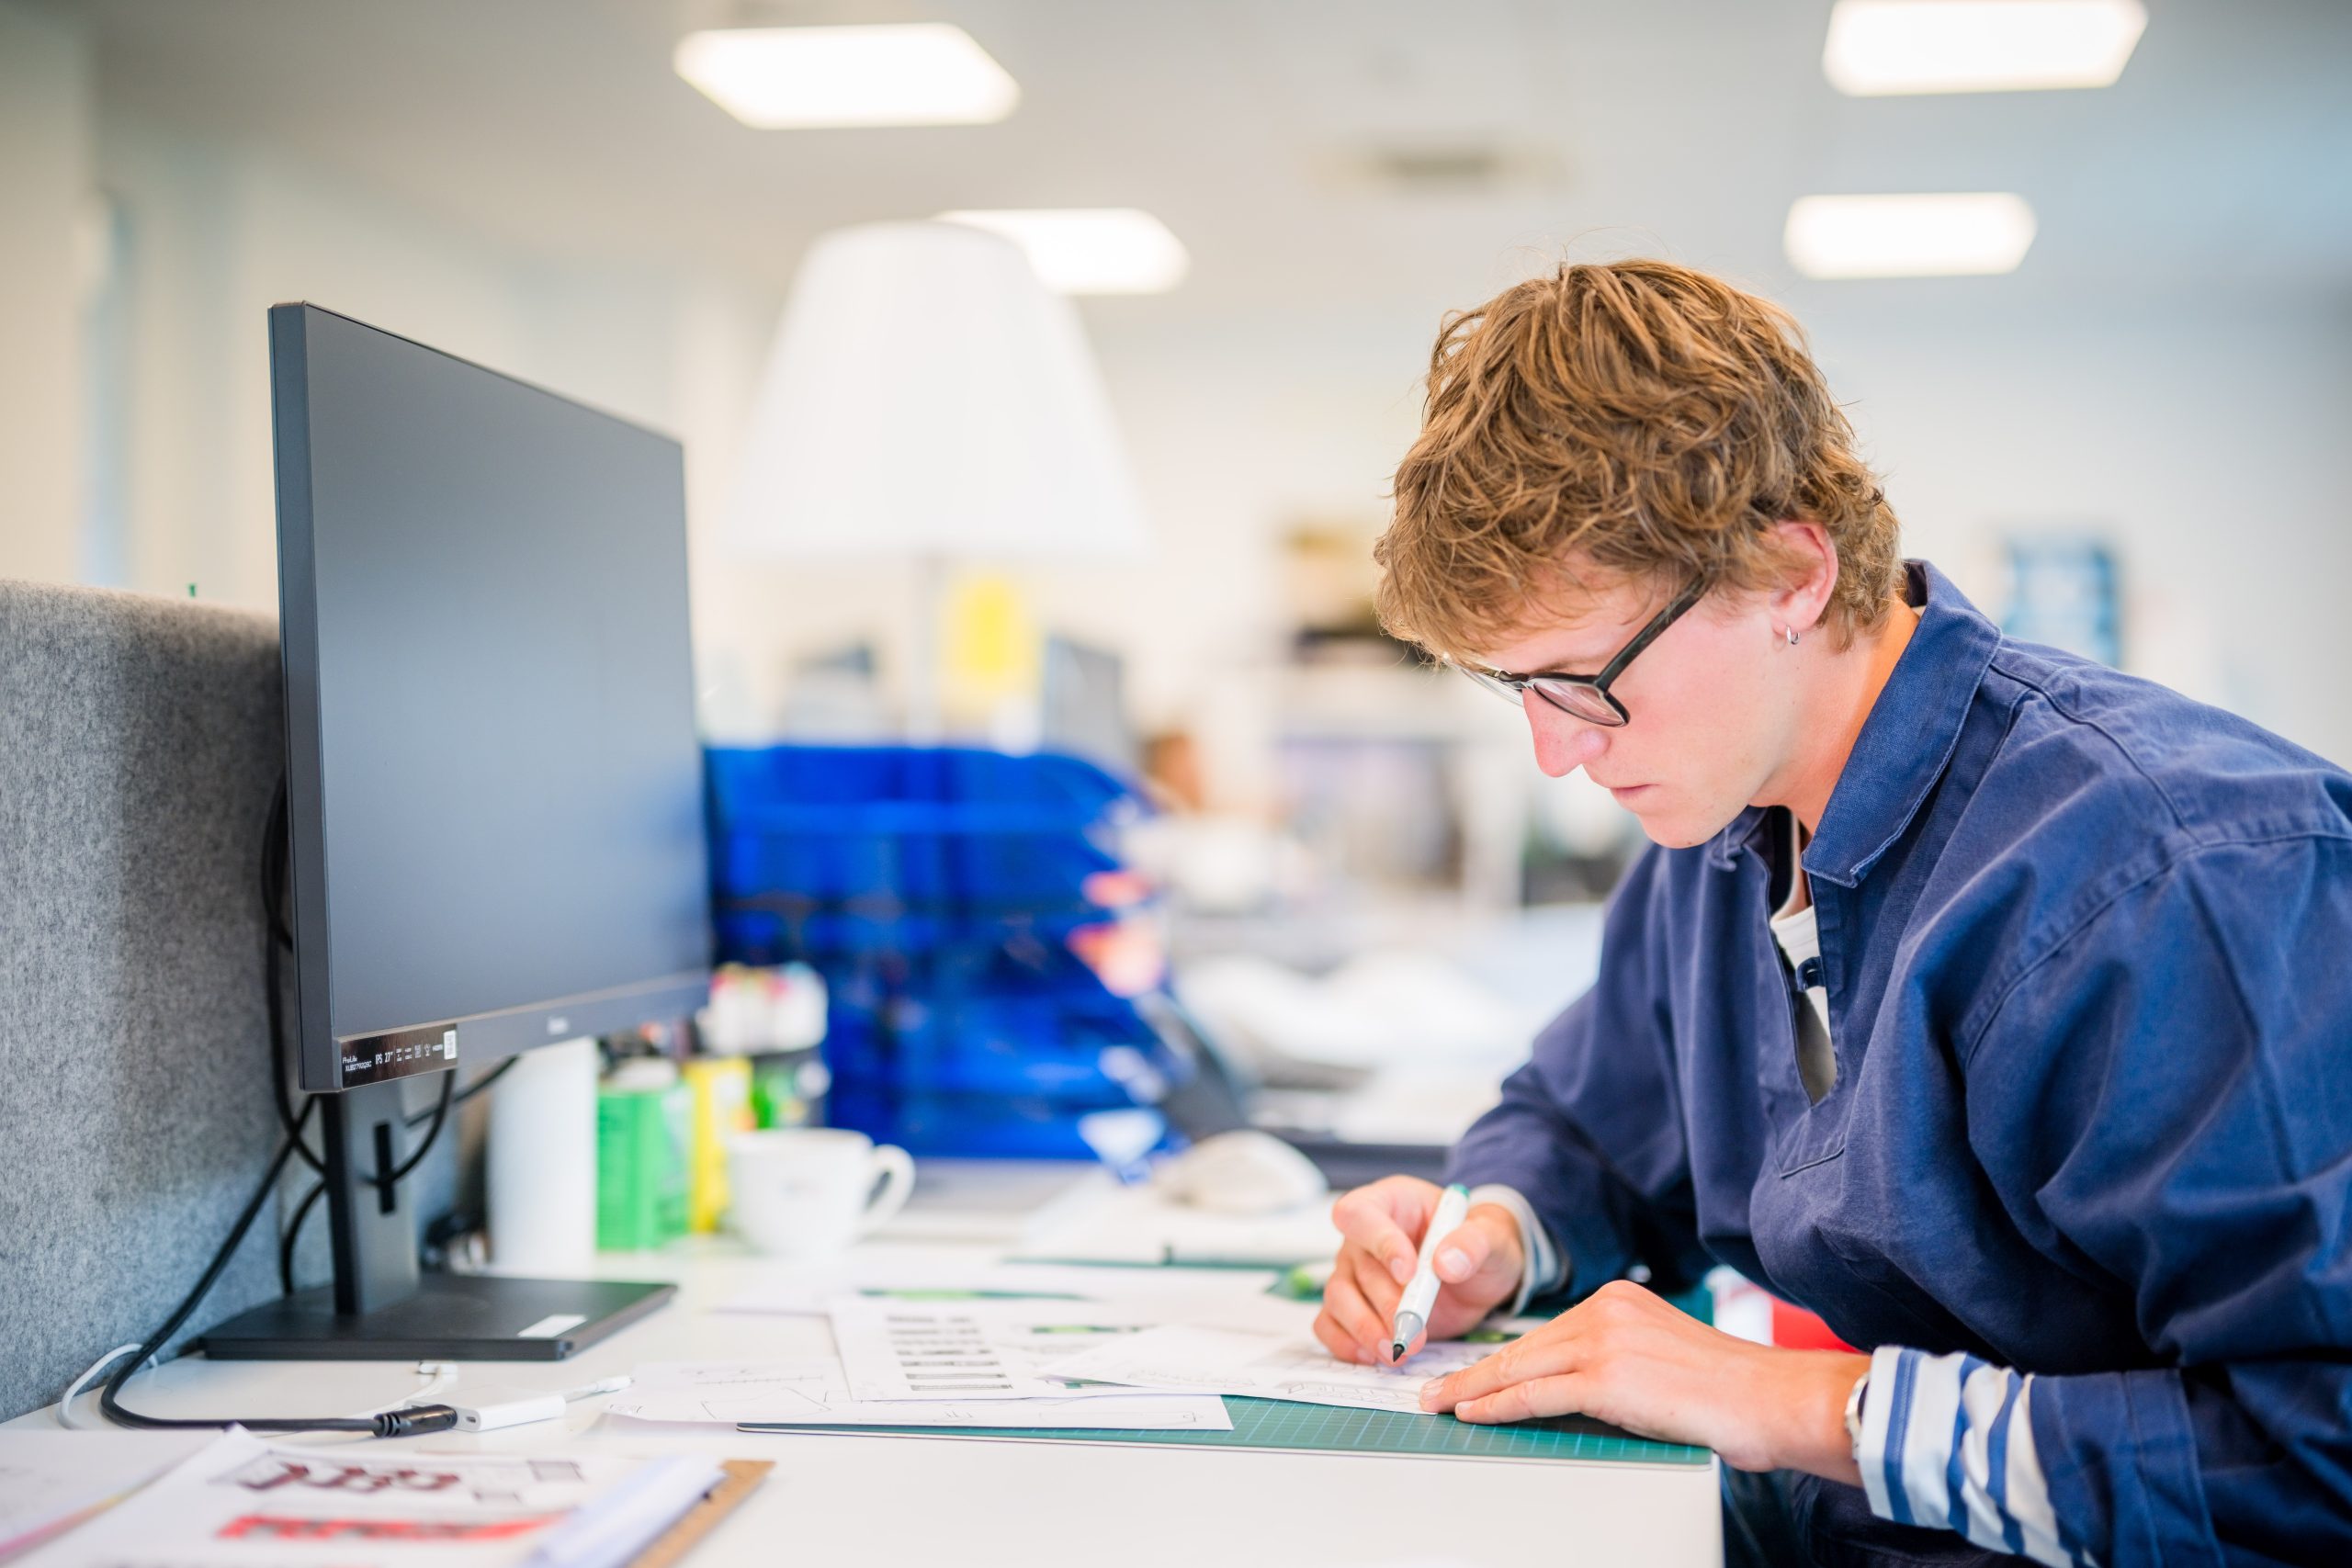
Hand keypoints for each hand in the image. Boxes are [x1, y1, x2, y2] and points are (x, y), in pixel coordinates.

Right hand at [1312, 1175, 1524, 1365]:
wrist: (1481, 1274)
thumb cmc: (1480, 1245)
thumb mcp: (1493, 1238)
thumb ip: (1475, 1243)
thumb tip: (1446, 1263)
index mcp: (1392, 1202)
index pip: (1361, 1212)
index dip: (1379, 1242)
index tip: (1409, 1273)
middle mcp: (1364, 1237)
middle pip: (1355, 1266)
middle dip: (1385, 1303)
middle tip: (1414, 1332)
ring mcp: (1354, 1272)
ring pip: (1338, 1297)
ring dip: (1365, 1328)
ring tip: (1399, 1351)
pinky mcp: (1355, 1307)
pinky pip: (1330, 1324)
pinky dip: (1346, 1343)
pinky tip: (1375, 1356)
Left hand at [1417, 1278, 1868, 1480]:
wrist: (1770, 1399)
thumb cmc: (1728, 1391)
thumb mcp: (1659, 1356)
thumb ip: (1615, 1359)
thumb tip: (1571, 1387)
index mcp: (1619, 1300)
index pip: (1545, 1333)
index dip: (1503, 1356)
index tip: (1472, 1372)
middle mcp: (1607, 1309)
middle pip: (1524, 1346)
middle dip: (1474, 1371)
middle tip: (1435, 1388)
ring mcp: (1606, 1340)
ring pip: (1520, 1367)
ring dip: (1473, 1389)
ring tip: (1441, 1404)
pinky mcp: (1608, 1376)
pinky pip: (1536, 1393)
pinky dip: (1498, 1405)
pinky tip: (1473, 1414)